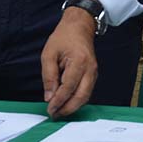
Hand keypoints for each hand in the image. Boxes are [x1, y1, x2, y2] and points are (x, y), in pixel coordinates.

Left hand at [40, 1, 98, 118]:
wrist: (79, 26)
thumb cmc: (63, 37)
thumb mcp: (49, 53)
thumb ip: (49, 76)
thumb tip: (49, 96)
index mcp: (79, 61)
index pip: (69, 87)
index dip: (58, 100)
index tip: (49, 109)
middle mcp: (90, 69)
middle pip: (81, 96)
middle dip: (68, 108)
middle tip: (55, 115)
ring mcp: (94, 72)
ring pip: (86, 96)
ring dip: (73, 106)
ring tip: (59, 111)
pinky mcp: (93, 75)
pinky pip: (86, 92)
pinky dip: (77, 100)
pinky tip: (66, 103)